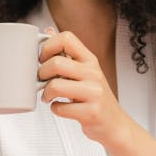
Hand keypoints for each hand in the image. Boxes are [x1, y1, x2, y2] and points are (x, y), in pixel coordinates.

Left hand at [39, 29, 130, 148]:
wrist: (113, 124)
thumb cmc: (94, 97)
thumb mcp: (84, 70)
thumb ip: (67, 53)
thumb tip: (48, 32)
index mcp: (89, 60)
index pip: (66, 38)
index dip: (47, 46)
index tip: (42, 59)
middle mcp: (93, 73)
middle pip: (56, 63)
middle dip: (41, 74)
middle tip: (42, 82)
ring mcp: (93, 92)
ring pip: (55, 85)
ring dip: (45, 94)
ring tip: (49, 96)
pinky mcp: (90, 112)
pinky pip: (59, 108)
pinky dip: (55, 109)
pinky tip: (61, 108)